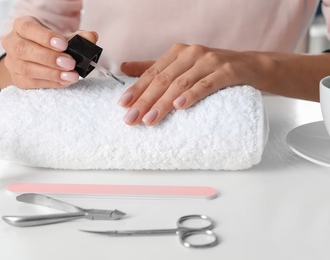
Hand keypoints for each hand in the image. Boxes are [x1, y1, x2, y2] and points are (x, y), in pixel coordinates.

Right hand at [0, 16, 97, 88]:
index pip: (28, 28)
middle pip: (24, 50)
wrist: (36, 58)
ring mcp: (12, 62)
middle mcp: (12, 42)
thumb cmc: (50, 45)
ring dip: (52, 73)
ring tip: (71, 76)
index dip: (45, 37)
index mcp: (22, 26)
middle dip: (50, 58)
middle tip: (70, 63)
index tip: (64, 44)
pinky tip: (64, 81)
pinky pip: (32, 83)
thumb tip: (91, 37)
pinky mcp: (17, 79)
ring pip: (27, 68)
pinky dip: (50, 83)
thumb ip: (78, 37)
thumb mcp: (63, 38)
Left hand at [119, 44, 270, 125]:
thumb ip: (156, 68)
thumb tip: (125, 69)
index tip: (123, 105)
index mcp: (178, 53)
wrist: (252, 66)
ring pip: (181, 83)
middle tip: (131, 119)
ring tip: (150, 120)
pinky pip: (206, 84)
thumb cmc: (213, 69)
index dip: (137, 89)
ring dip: (163, 103)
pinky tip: (180, 106)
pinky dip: (192, 95)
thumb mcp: (183, 66)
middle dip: (145, 101)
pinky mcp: (227, 71)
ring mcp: (210, 61)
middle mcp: (191, 53)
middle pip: (163, 79)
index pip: (152, 72)